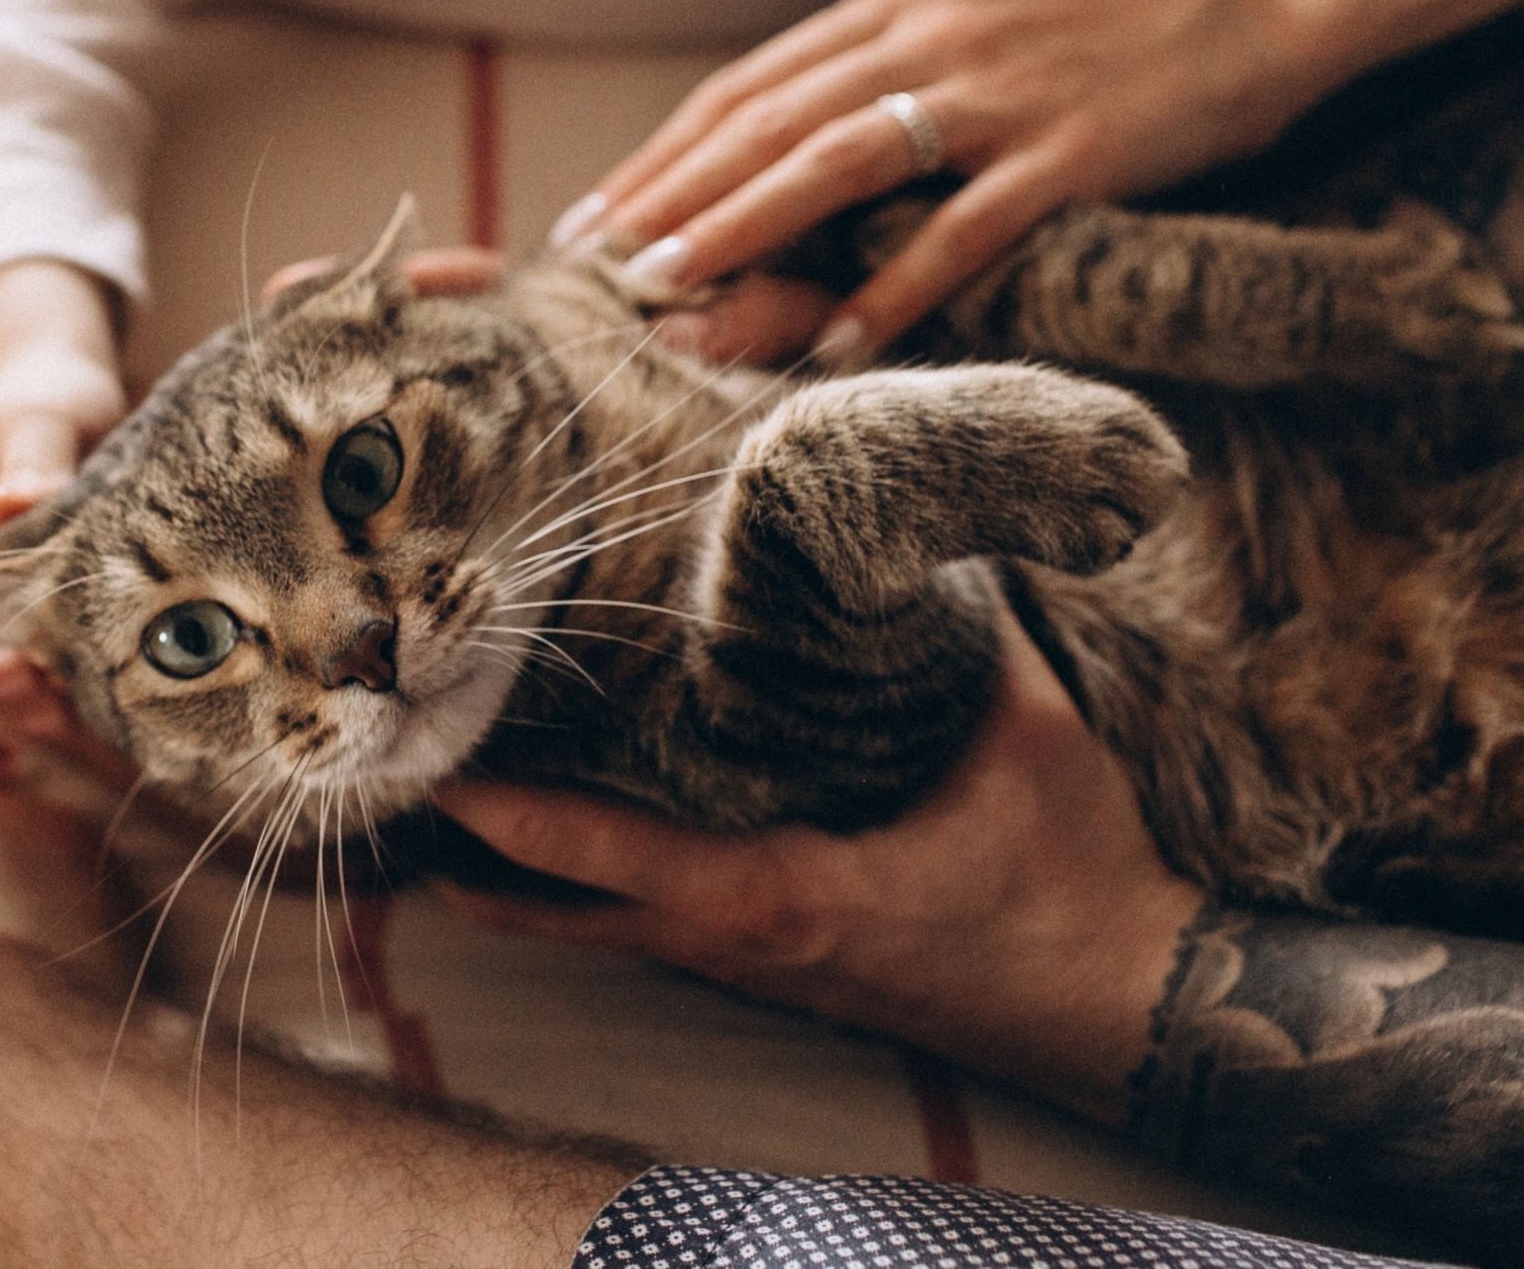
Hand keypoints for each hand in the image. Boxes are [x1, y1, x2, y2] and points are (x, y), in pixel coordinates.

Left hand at [437, 612, 1203, 1118]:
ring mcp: (748, 971)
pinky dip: (575, 889)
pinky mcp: (769, 974)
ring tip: (433, 800)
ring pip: (590, 931)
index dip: (510, 811)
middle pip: (558, 910)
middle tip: (396, 765)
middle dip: (472, 845)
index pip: (609, 853)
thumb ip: (962, 625)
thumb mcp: (1031, 733)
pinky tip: (545, 842)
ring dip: (510, 874)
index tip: (433, 761)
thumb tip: (901, 522)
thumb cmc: (1076, 874)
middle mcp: (740, 946)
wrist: (1126, 1002)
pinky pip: (639, 931)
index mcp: (785, 893)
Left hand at [561, 0, 1325, 362]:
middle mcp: (928, 40)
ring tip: (674, 285)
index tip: (594, 214)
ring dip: (747, 224)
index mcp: (891, 11)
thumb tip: (771, 157)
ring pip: (840, 157)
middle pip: (769, 119)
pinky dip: (896, 284)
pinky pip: (965, 228)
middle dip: (672, 194)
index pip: (746, 86)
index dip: (663, 152)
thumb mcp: (964, 37)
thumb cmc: (1096, 39)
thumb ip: (872, 81)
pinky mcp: (1070, 150)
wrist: (1247, 2)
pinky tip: (839, 339)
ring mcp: (999, 94)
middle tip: (593, 261)